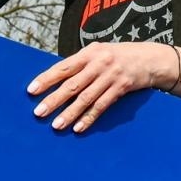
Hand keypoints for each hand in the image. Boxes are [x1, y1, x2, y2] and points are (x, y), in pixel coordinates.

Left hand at [27, 41, 170, 132]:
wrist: (149, 58)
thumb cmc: (118, 55)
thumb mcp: (98, 52)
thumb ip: (80, 64)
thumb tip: (54, 78)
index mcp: (89, 53)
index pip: (63, 67)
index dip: (46, 79)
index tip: (32, 90)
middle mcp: (98, 64)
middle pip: (72, 84)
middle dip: (54, 99)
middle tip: (39, 112)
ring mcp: (110, 76)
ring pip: (86, 98)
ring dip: (70, 113)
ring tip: (56, 125)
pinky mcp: (120, 88)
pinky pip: (102, 106)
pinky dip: (89, 118)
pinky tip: (78, 128)